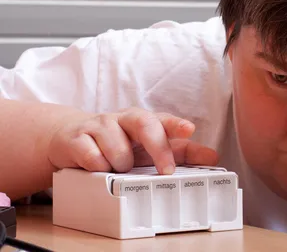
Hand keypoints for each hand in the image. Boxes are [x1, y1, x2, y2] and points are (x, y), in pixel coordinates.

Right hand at [47, 107, 217, 173]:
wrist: (70, 140)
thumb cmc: (117, 145)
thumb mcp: (147, 149)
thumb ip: (181, 153)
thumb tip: (213, 157)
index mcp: (144, 121)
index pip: (163, 119)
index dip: (177, 124)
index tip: (190, 130)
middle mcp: (124, 119)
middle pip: (144, 124)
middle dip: (158, 149)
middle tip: (166, 171)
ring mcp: (99, 126)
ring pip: (118, 148)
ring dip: (121, 165)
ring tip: (117, 168)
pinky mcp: (76, 138)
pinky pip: (92, 157)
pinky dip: (97, 167)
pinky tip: (94, 166)